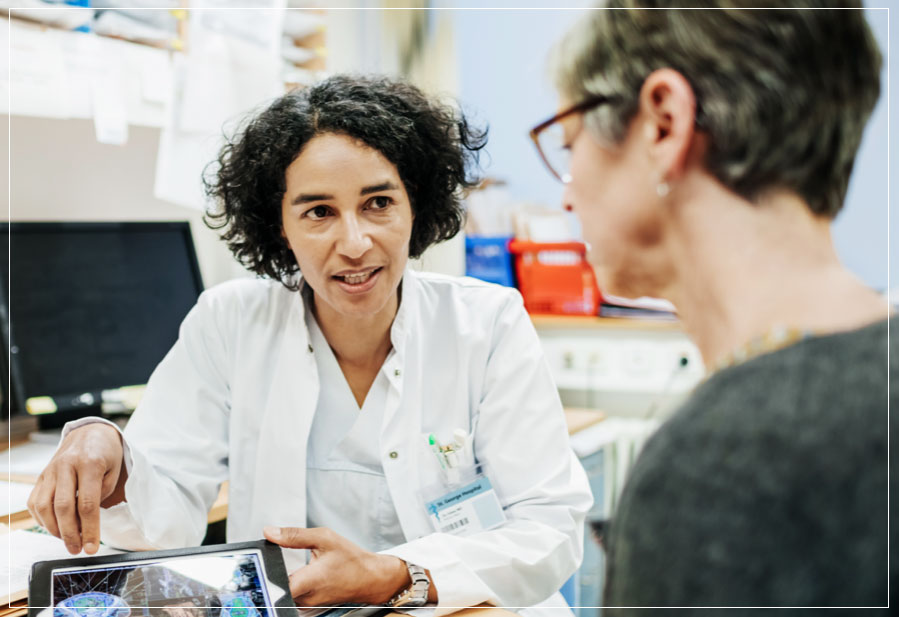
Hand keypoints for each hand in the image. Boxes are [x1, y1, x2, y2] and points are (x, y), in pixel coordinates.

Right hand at [27, 422, 126, 554]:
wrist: (89, 432)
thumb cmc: (106, 453)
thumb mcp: (114, 471)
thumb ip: (102, 494)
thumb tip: (87, 522)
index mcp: (89, 463)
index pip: (87, 504)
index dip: (89, 529)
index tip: (92, 547)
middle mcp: (66, 466)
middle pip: (63, 507)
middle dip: (70, 534)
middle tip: (78, 549)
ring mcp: (50, 470)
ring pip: (44, 506)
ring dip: (54, 529)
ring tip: (68, 540)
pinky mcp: (41, 476)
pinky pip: (35, 502)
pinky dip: (42, 519)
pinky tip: (55, 527)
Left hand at [263, 526, 415, 606]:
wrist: (370, 578)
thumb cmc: (352, 559)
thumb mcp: (325, 538)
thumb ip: (295, 535)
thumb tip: (270, 532)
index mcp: (308, 581)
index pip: (273, 587)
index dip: (261, 576)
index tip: (255, 564)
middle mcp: (305, 598)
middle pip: (274, 590)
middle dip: (267, 575)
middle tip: (261, 561)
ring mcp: (307, 605)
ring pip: (281, 594)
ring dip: (277, 581)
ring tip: (274, 566)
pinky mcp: (308, 606)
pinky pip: (290, 597)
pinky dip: (286, 586)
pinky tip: (288, 574)